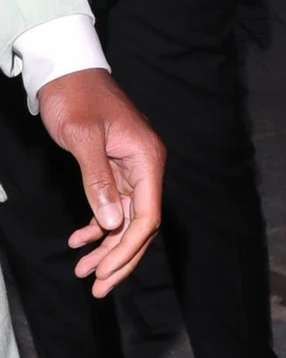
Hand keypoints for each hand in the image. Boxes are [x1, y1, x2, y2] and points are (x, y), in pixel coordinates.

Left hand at [36, 70, 165, 296]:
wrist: (66, 70)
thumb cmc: (75, 97)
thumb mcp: (82, 137)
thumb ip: (97, 180)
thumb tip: (110, 224)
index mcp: (146, 158)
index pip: (147, 215)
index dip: (128, 248)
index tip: (104, 272)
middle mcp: (145, 166)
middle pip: (140, 224)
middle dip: (119, 258)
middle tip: (96, 286)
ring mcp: (131, 168)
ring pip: (125, 220)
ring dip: (106, 247)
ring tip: (82, 271)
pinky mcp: (115, 168)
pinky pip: (113, 206)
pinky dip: (96, 227)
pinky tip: (78, 241)